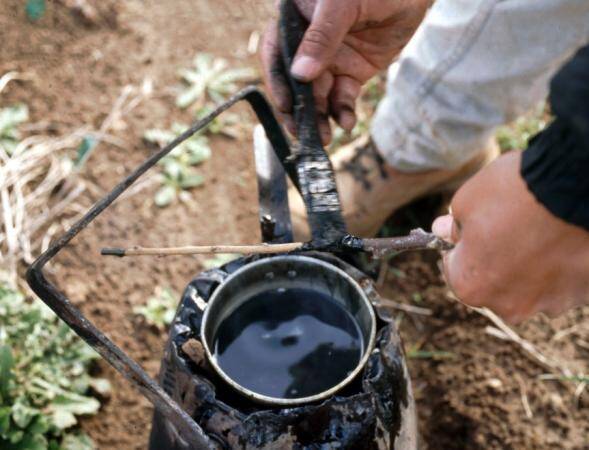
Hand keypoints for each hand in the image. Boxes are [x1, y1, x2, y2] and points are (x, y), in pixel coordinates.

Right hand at [261, 0, 428, 143]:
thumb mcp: (343, 5)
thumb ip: (321, 38)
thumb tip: (299, 75)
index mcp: (295, 20)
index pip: (276, 53)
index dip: (277, 81)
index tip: (286, 105)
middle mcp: (307, 43)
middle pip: (295, 82)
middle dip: (299, 109)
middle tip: (303, 134)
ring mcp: (330, 60)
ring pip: (317, 95)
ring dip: (319, 117)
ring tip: (324, 138)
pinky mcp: (351, 73)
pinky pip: (341, 97)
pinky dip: (342, 111)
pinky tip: (346, 122)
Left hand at [432, 152, 588, 322]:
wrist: (575, 186)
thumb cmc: (512, 193)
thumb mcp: (466, 201)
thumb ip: (453, 225)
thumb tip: (443, 232)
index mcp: (470, 287)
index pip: (454, 271)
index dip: (460, 248)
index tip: (468, 230)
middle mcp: (508, 305)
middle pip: (493, 284)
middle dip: (495, 260)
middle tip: (508, 227)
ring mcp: (549, 304)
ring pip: (531, 285)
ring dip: (531, 266)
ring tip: (541, 230)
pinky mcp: (582, 294)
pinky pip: (563, 282)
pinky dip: (560, 265)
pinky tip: (564, 239)